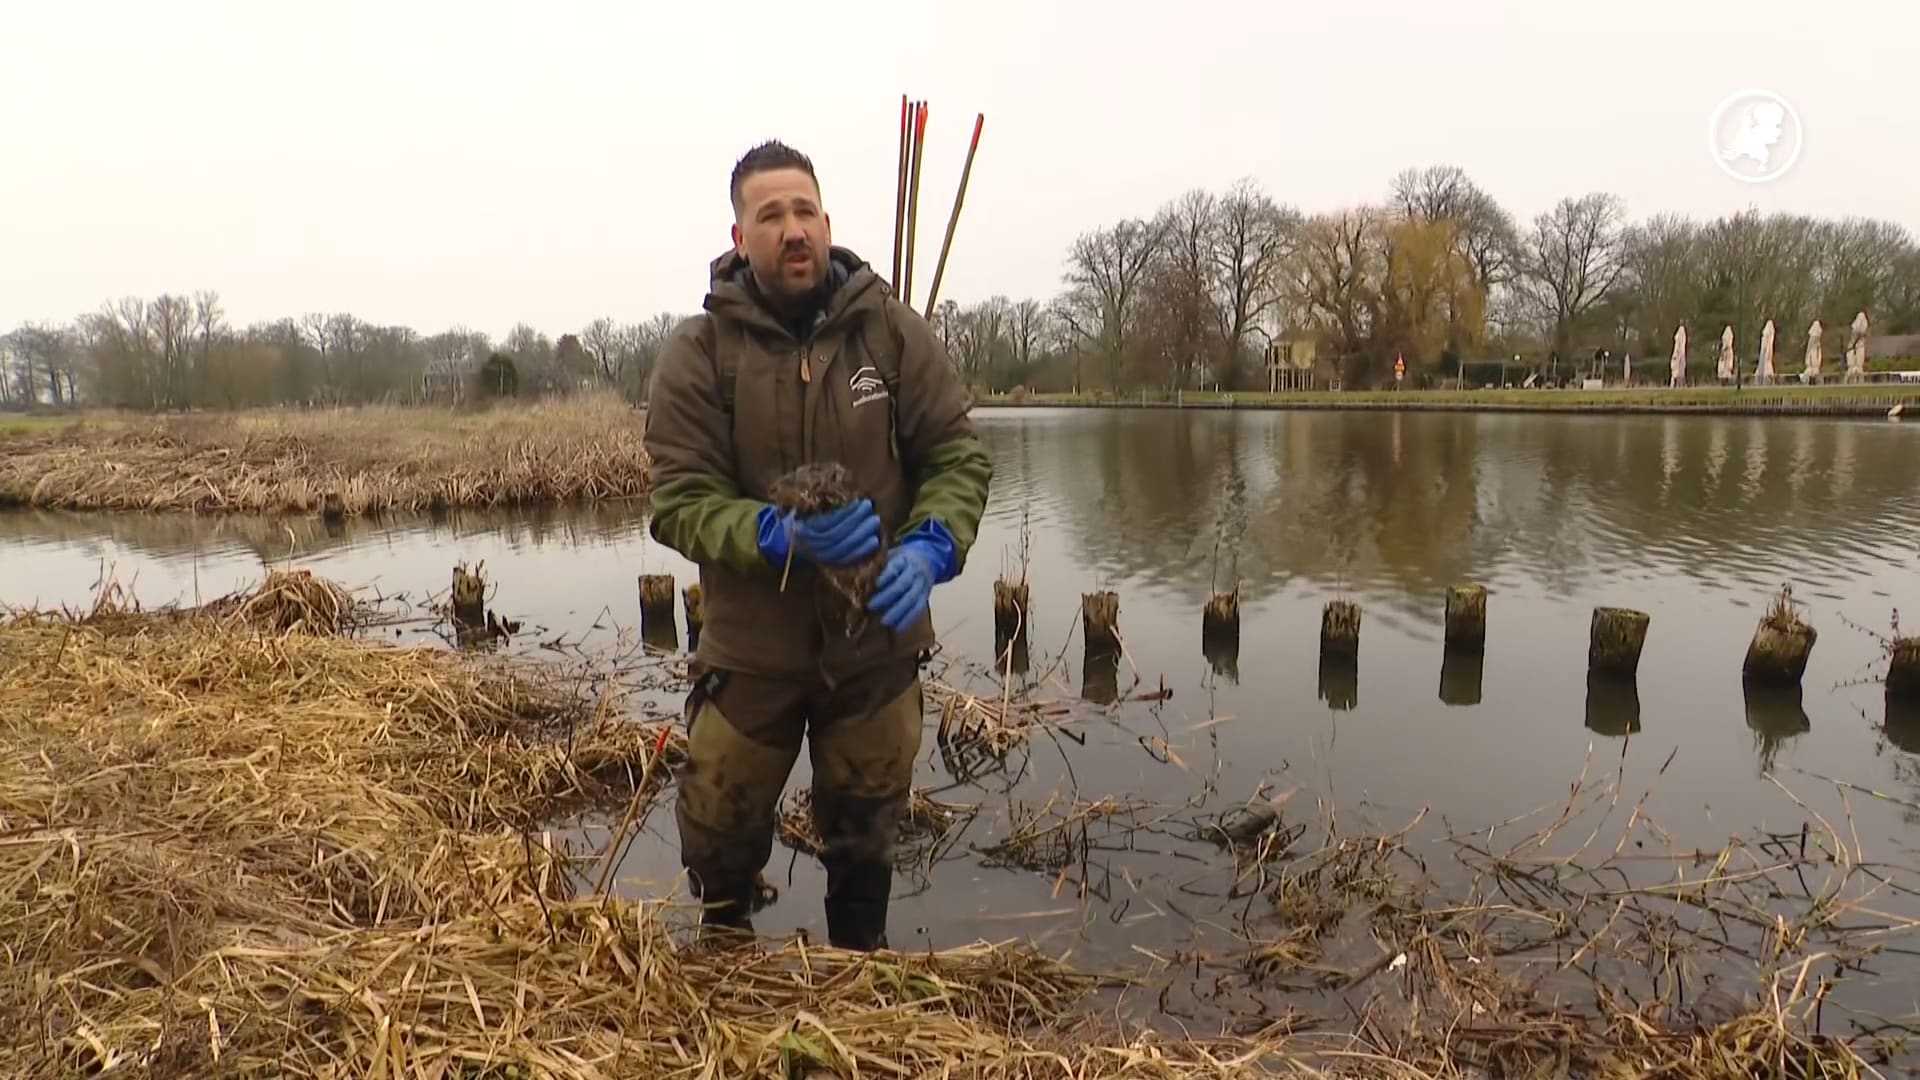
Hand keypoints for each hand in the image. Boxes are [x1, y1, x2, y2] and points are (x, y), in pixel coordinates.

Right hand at [757, 499, 879, 569]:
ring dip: (861, 539)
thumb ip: (821, 499)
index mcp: (800, 526)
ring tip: (875, 525)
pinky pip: (843, 562)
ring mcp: (815, 556)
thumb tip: (847, 492)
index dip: (847, 514)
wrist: (784, 538)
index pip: (827, 522)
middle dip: (856, 526)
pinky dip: (859, 553)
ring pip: (840, 551)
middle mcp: (807, 544)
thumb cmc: (800, 514)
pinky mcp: (825, 564)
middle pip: (835, 538)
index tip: (861, 503)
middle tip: (873, 514)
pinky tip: (874, 542)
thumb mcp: (805, 503)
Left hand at [868, 538, 938, 631]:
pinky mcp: (925, 595)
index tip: (874, 584)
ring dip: (898, 611)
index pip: (895, 567)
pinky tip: (898, 628)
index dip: (885, 576)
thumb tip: (859, 578)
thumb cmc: (902, 559)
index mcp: (903, 559)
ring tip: (884, 622)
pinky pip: (918, 608)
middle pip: (902, 584)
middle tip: (871, 606)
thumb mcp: (891, 556)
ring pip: (911, 598)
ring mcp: (922, 584)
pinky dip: (908, 619)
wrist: (929, 558)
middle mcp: (914, 571)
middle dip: (887, 596)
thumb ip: (877, 566)